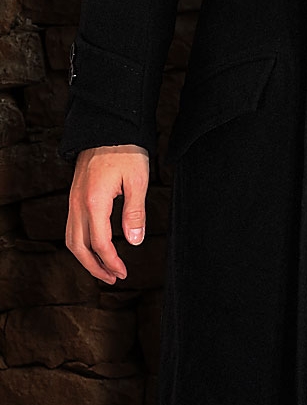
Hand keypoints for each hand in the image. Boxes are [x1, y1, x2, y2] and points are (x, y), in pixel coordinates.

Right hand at [65, 145, 149, 284]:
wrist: (108, 127)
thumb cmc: (126, 150)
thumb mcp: (138, 180)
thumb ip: (135, 212)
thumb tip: (134, 241)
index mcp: (94, 201)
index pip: (99, 243)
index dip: (111, 261)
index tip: (123, 272)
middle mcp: (78, 203)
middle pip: (78, 246)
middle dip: (94, 266)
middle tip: (113, 277)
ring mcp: (73, 199)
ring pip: (71, 238)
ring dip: (85, 257)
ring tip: (104, 267)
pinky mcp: (75, 195)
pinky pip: (72, 226)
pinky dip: (81, 242)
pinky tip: (95, 245)